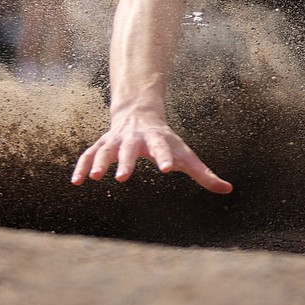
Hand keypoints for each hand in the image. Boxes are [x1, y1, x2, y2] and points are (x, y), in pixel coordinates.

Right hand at [70, 109, 232, 193]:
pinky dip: (82, 166)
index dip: (166, 158)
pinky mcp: (102, 145)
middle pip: (129, 149)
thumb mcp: (186, 154)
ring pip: (105, 150)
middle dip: (125, 162)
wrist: (139, 114)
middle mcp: (134, 139)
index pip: (163, 149)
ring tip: (94, 178)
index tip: (168, 168)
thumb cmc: (166, 141)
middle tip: (121, 178)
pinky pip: (89, 155)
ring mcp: (116, 140)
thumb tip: (228, 189)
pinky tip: (77, 181)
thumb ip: (203, 173)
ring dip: (100, 163)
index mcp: (157, 140)